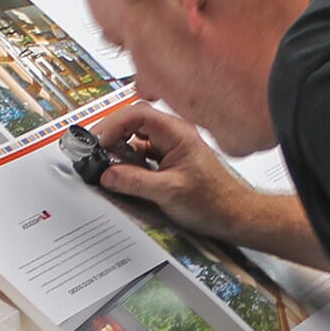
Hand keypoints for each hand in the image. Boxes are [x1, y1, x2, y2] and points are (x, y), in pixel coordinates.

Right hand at [90, 103, 256, 238]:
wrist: (234, 216)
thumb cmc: (215, 202)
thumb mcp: (169, 193)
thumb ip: (135, 182)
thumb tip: (107, 174)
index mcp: (178, 134)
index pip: (138, 114)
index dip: (114, 125)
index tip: (99, 142)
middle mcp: (174, 136)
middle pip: (134, 122)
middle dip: (112, 135)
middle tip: (95, 150)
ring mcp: (171, 148)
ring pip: (137, 139)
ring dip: (119, 149)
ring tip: (104, 163)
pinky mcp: (169, 162)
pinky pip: (142, 155)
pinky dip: (128, 162)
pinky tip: (121, 174)